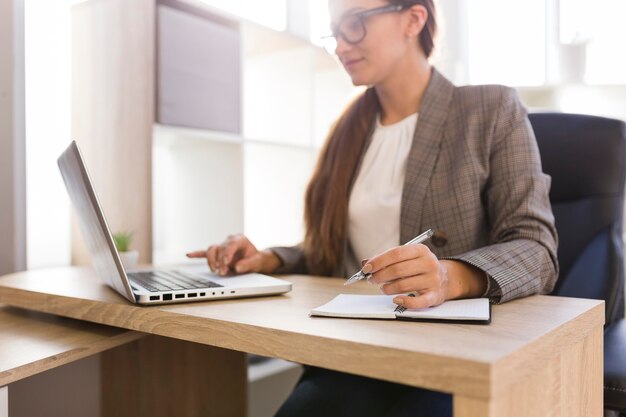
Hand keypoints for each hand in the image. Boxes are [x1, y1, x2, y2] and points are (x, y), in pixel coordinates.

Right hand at [186, 234, 280, 275]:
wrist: (255, 259)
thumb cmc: (256, 259)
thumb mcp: (257, 262)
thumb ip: (248, 264)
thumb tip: (237, 267)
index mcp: (239, 239)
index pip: (230, 245)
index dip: (226, 255)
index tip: (225, 265)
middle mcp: (229, 240)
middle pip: (219, 248)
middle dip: (219, 261)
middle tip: (222, 273)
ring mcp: (222, 246)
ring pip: (211, 249)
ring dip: (211, 260)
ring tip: (214, 270)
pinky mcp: (217, 252)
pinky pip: (205, 252)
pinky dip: (197, 254)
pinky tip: (188, 255)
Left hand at [365, 244, 486, 308]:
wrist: (445, 279)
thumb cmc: (420, 267)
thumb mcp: (407, 258)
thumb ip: (387, 259)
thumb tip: (366, 263)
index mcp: (421, 250)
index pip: (396, 253)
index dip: (379, 261)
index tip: (367, 268)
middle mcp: (429, 263)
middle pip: (398, 269)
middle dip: (380, 275)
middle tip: (371, 280)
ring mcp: (433, 280)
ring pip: (404, 285)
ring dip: (387, 288)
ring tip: (382, 288)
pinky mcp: (435, 296)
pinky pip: (418, 302)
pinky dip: (404, 302)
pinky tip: (396, 299)